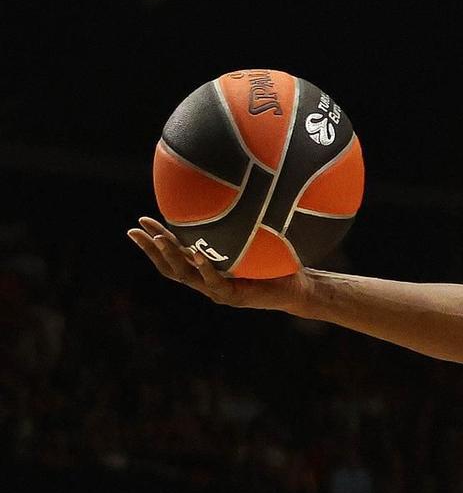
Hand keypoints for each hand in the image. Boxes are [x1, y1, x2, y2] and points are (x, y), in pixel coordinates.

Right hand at [126, 217, 304, 309]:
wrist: (298, 289)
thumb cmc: (278, 263)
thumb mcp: (254, 242)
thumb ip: (240, 228)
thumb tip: (239, 195)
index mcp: (207, 270)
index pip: (174, 255)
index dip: (155, 241)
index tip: (140, 222)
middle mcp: (207, 282)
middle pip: (169, 267)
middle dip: (150, 249)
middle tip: (134, 230)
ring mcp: (218, 291)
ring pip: (185, 275)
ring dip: (171, 256)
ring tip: (158, 238)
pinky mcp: (233, 297)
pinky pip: (215, 281)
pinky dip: (205, 267)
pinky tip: (198, 253)